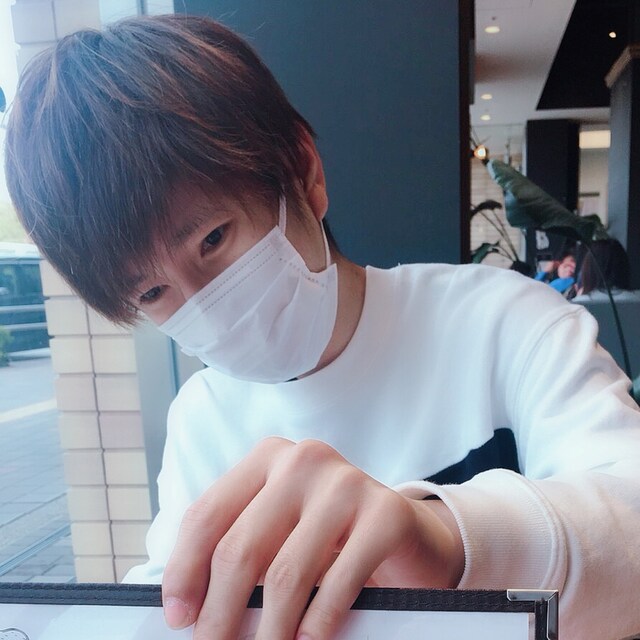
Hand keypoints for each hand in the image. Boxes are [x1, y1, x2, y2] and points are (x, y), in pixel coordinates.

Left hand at [161, 437, 464, 639]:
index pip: (207, 514)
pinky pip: (338, 581)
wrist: (400, 530)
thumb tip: (191, 607)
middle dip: (220, 613)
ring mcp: (347, 483)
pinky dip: (317, 624)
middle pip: (240, 548)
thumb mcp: (276, 528)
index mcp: (268, 457)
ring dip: (268, 631)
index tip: (179, 617)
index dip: (184, 570)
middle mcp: (303, 460)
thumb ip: (240, 548)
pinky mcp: (386, 512)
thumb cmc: (326, 535)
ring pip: (285, 574)